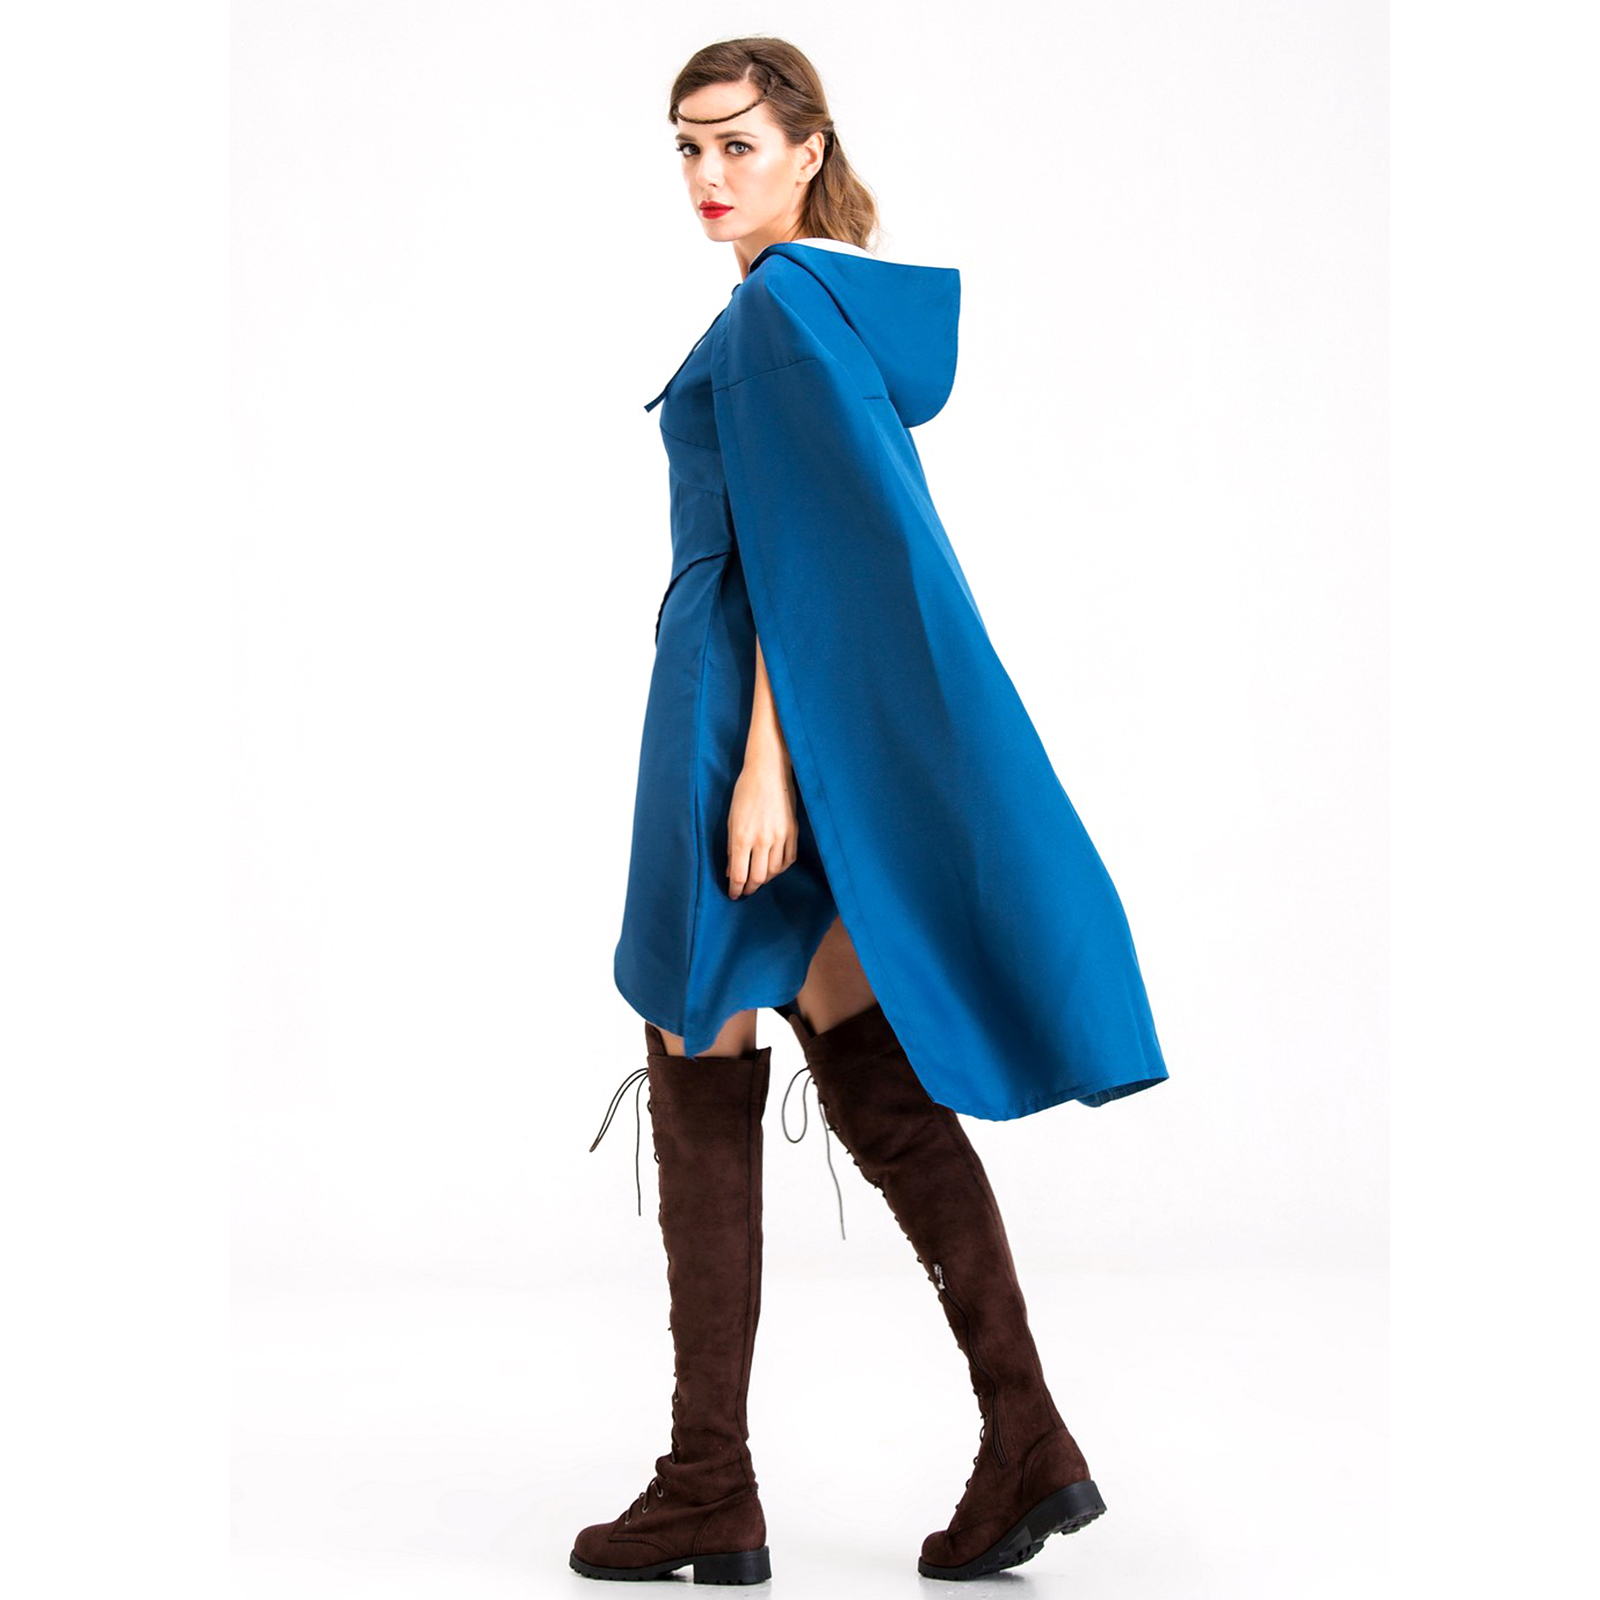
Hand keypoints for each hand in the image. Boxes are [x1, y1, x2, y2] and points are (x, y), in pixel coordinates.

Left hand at [727, 760, 798, 898]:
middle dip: (750, 888)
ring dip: (765, 879)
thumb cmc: (745, 792)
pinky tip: (773, 867)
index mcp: (743, 837)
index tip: (734, 895)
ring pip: (774, 871)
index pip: (740, 875)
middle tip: (745, 890)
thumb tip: (731, 870)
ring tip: (758, 878)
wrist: (769, 771)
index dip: (736, 889)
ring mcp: (780, 837)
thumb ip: (732, 848)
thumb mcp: (732, 820)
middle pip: (758, 877)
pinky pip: (788, 859)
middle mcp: (763, 840)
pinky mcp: (793, 832)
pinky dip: (780, 868)